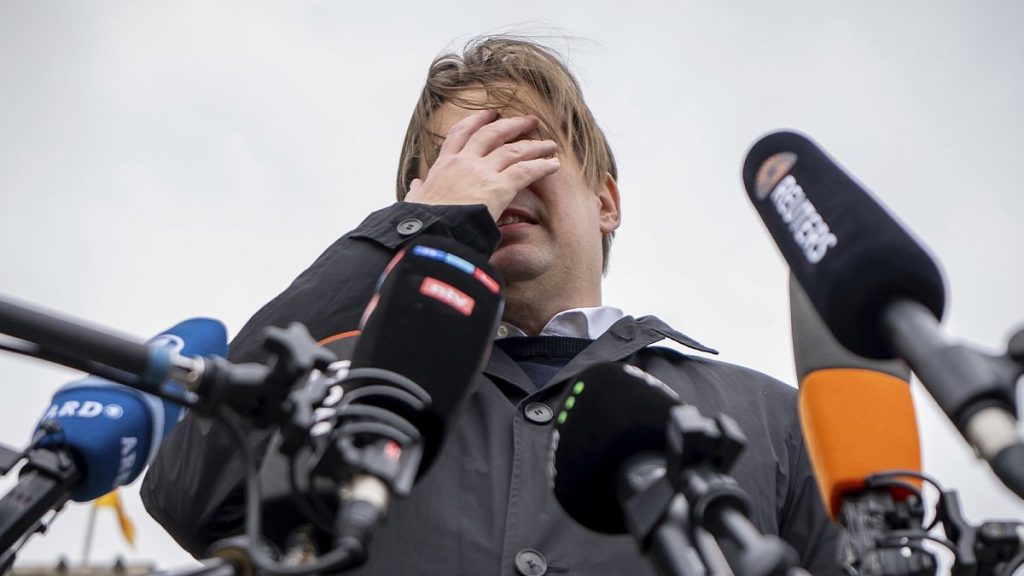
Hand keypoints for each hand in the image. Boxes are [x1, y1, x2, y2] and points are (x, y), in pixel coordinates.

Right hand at [405, 109, 560, 220]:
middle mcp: (463, 162)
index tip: (489, 114)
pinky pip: (525, 171)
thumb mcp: (414, 202)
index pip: (460, 134)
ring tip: (549, 144)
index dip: (476, 121)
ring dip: (534, 146)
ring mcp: (481, 173)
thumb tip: (416, 184)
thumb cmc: (420, 225)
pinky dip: (542, 166)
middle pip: (492, 134)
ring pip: (513, 150)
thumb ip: (417, 191)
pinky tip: (553, 164)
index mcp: (443, 165)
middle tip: (528, 121)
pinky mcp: (498, 188)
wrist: (429, 236)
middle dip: (512, 125)